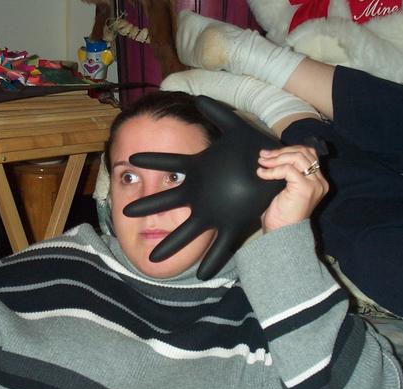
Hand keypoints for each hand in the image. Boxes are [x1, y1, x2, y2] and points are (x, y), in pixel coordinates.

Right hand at [124, 96, 324, 278]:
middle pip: (166, 201)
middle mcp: (200, 193)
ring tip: (151, 259)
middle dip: (146, 206)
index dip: (150, 161)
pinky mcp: (232, 223)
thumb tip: (198, 97)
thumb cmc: (256, 151)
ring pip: (186, 230)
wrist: (277, 168)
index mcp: (200, 172)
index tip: (129, 159)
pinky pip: (220, 245)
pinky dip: (211, 261)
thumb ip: (219, 114)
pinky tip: (201, 276)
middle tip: (124, 213)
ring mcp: (213, 211)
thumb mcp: (237, 130)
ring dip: (169, 243)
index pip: (169, 166)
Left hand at [257, 146, 328, 231]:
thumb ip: (286, 173)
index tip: (269, 154)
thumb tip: (271, 156)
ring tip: (262, 163)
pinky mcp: (305, 188)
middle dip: (280, 152)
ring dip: (276, 158)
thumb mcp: (284, 189)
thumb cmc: (280, 215)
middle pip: (303, 152)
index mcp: (317, 181)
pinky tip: (262, 174)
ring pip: (297, 158)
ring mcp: (314, 184)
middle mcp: (320, 181)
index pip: (307, 154)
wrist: (282, 233)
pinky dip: (273, 170)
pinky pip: (288, 170)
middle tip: (263, 156)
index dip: (287, 150)